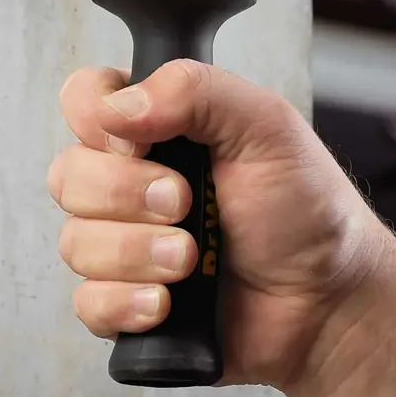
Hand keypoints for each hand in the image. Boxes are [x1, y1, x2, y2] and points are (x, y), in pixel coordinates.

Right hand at [48, 61, 390, 390]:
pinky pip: (87, 304)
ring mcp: (126, 245)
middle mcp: (131, 182)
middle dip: (125, 192)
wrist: (328, 300)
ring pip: (75, 242)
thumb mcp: (267, 126)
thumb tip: (118, 106)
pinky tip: (169, 303)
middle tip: (186, 201)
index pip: (83, 99)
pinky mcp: (126, 305)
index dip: (94, 118)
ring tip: (193, 259)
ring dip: (136, 252)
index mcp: (159, 128)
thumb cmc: (305, 208)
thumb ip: (196, 91)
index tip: (140, 139)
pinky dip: (127, 303)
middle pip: (67, 174)